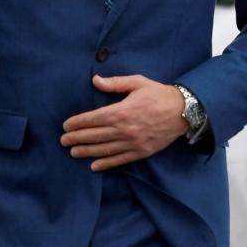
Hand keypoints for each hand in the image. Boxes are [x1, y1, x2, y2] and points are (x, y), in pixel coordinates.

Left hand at [61, 74, 187, 170]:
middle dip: (77, 138)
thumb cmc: (159, 94)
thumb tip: (95, 80)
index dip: (77, 123)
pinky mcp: (141, 151)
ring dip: (86, 152)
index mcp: (121, 111)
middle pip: (94, 135)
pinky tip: (94, 166)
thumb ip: (115, 83)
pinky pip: (119, 159)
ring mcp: (133, 142)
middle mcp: (124, 129)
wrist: (183, 110)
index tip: (66, 126)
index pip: (93, 119)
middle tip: (63, 141)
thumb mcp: (137, 82)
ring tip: (73, 152)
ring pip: (104, 149)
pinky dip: (106, 163)